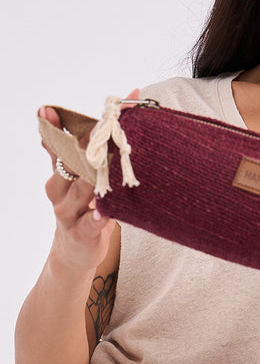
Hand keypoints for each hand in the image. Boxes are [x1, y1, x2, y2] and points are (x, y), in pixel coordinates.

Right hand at [40, 89, 139, 270]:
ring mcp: (68, 213)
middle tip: (99, 131)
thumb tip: (71, 113)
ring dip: (95, 179)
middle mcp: (59, 191)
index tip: (48, 110)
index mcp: (59, 174)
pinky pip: (90, 223)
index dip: (54, 128)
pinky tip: (104, 212)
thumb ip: (72, 150)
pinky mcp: (81, 233)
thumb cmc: (81, 207)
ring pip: (81, 191)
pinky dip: (98, 217)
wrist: (75, 252)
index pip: (56, 146)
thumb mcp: (74, 179)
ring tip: (108, 166)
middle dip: (83, 148)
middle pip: (69, 165)